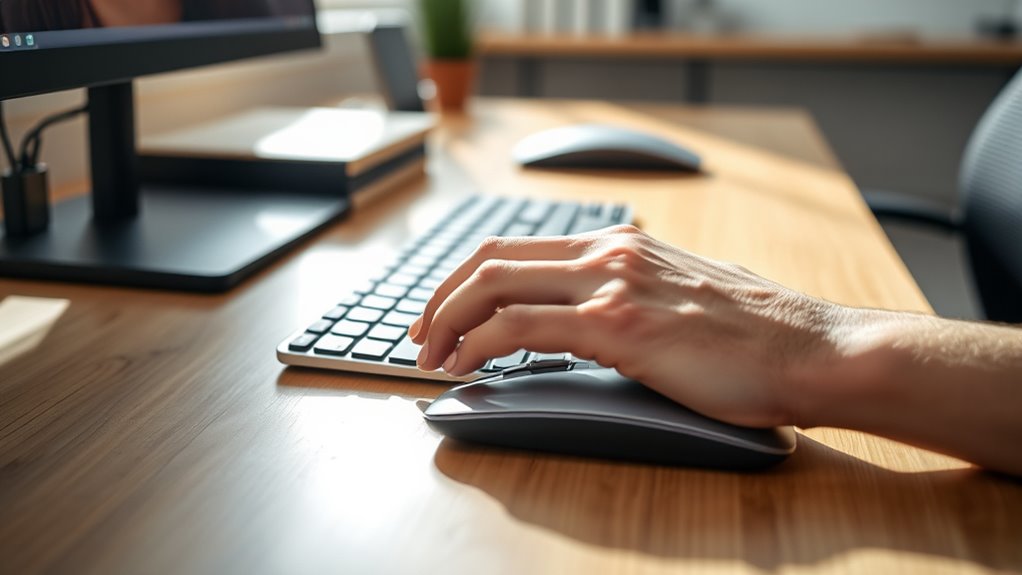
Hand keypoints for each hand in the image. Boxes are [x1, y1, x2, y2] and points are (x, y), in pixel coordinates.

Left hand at [409, 225, 843, 427]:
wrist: (812, 350)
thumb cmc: (758, 332)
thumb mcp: (687, 289)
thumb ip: (640, 286)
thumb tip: (601, 306)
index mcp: (622, 244)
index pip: (517, 248)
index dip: (466, 278)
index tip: (444, 310)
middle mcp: (610, 254)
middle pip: (491, 261)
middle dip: (441, 298)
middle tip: (421, 335)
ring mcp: (612, 286)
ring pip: (495, 287)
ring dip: (448, 323)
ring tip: (431, 358)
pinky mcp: (619, 327)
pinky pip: (521, 329)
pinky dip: (479, 344)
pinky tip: (467, 365)